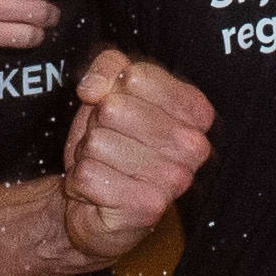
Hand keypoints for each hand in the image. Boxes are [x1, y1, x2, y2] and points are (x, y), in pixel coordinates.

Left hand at [58, 49, 212, 258]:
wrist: (98, 206)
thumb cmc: (113, 145)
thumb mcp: (111, 94)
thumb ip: (108, 67)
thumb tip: (93, 88)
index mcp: (196, 111)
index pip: (136, 76)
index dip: (112, 91)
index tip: (119, 110)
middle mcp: (193, 145)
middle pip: (113, 108)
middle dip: (97, 126)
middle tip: (109, 144)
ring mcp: (174, 179)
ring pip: (96, 142)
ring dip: (87, 156)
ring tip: (105, 167)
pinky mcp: (148, 207)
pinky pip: (87, 175)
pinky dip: (80, 182)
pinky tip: (98, 191)